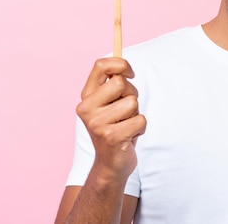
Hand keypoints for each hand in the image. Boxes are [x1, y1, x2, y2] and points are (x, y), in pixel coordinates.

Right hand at [76, 58, 146, 181]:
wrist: (111, 164)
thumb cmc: (115, 128)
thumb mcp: (111, 103)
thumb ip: (114, 84)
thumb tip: (125, 67)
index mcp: (86, 96)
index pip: (101, 65)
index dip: (121, 64)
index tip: (130, 73)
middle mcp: (87, 108)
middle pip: (121, 83)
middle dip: (132, 94)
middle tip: (126, 110)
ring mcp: (97, 123)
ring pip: (133, 102)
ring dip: (136, 114)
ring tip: (126, 125)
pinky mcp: (111, 137)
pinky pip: (140, 120)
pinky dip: (140, 128)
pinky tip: (129, 137)